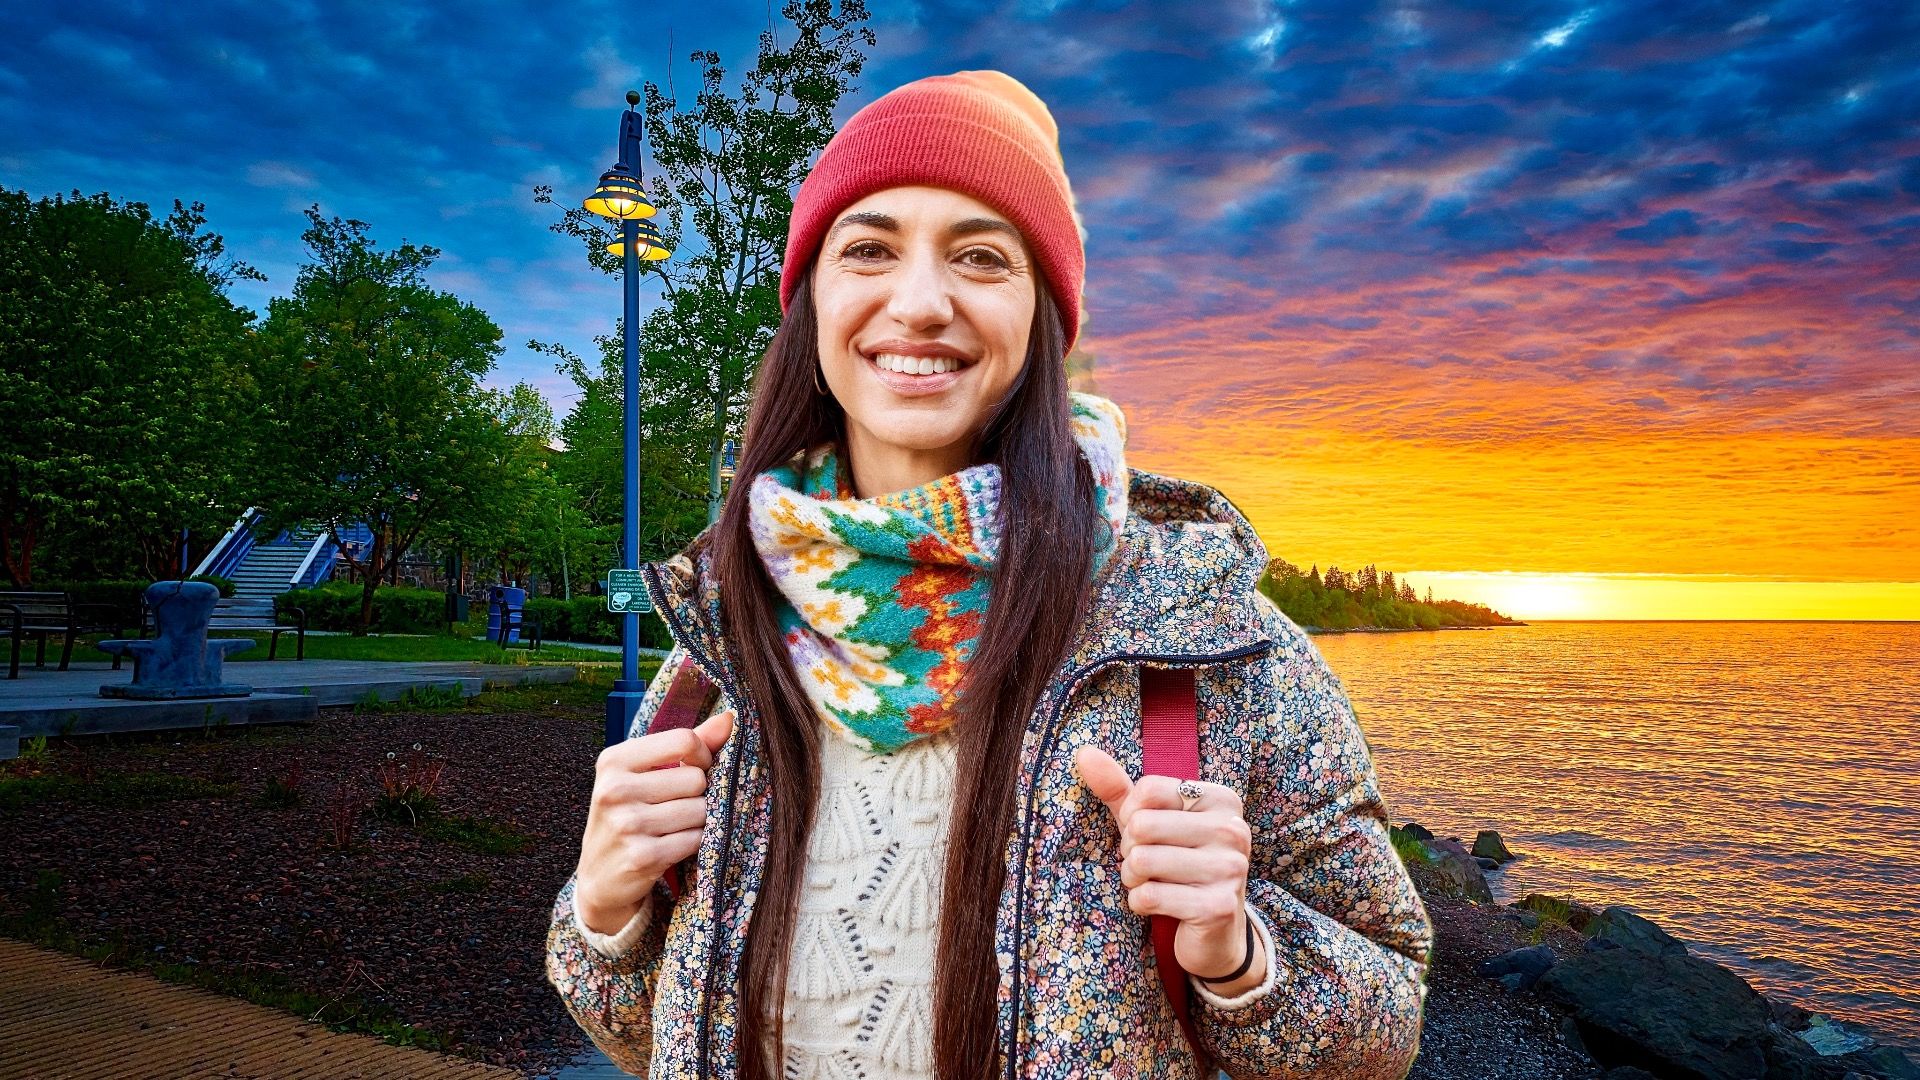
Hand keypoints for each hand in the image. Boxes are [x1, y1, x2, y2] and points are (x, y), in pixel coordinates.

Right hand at [575, 709, 734, 935]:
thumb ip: (685, 745)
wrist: (600, 876)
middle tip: (679, 805)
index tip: (698, 767)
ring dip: (698, 820)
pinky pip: (695, 840)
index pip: (683, 740)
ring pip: (700, 810)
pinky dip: (694, 843)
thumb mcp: (644, 775)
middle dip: (699, 794)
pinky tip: (674, 846)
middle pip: (696, 778)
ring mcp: (627, 825)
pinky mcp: (642, 857)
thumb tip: (730, 718)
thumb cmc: (628, 814)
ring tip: (676, 826)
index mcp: (614, 760)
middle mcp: (615, 790)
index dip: (703, 754)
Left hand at [1075, 744, 1265, 994]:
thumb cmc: (1177, 865)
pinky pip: (1148, 896)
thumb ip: (1120, 788)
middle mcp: (1233, 830)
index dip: (1130, 815)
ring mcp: (1230, 869)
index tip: (1146, 834)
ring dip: (1132, 878)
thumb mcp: (1151, 822)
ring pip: (1141, 861)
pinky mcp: (1218, 906)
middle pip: (1141, 825)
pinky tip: (1159, 906)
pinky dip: (1139, 903)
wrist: (1216, 931)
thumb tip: (1083, 753)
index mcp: (1221, 800)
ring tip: (1151, 882)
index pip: (1147, 790)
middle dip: (1129, 849)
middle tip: (1147, 864)